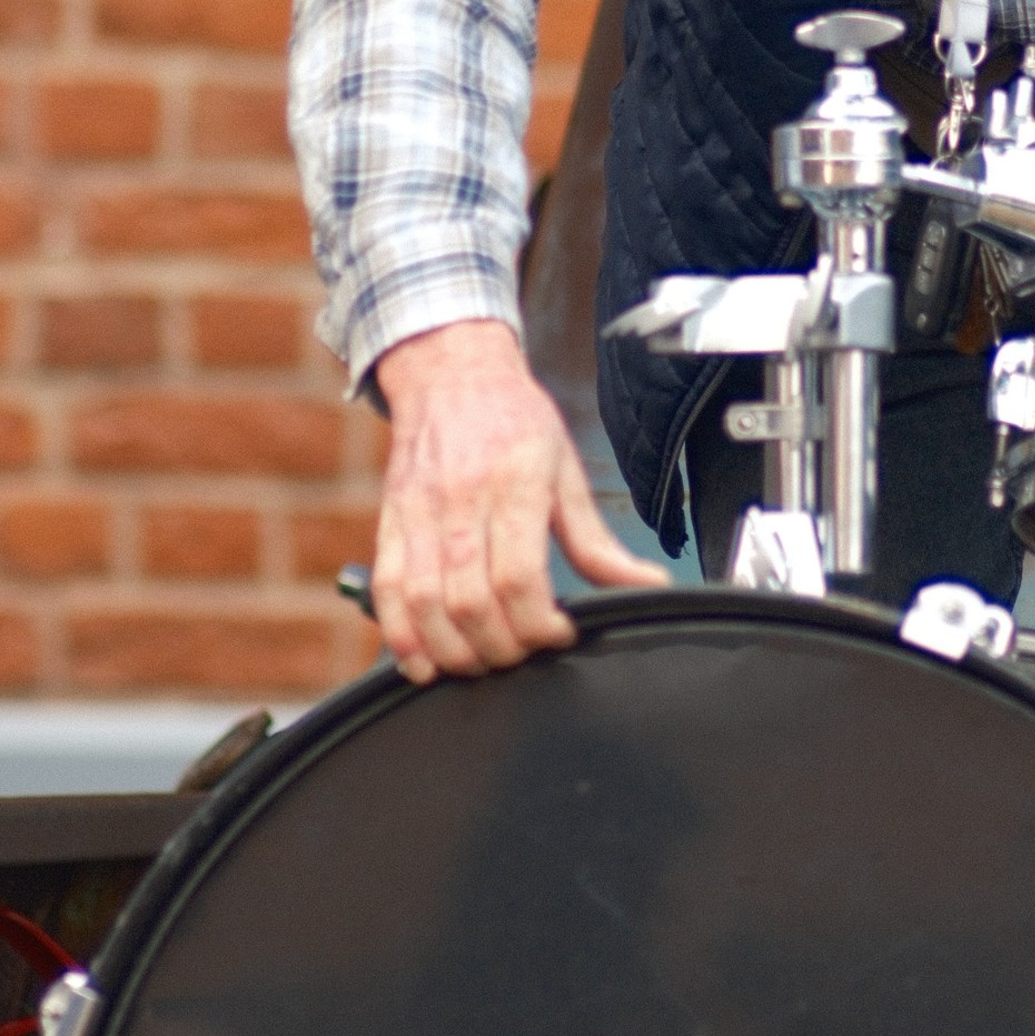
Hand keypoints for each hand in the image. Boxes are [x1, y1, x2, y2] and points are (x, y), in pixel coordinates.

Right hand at [370, 319, 667, 683]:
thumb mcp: (567, 471)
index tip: (560, 634)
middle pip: (471, 600)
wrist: (450, 373)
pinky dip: (401, 637)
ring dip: (453, 652)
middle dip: (501, 647)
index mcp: (515, 481)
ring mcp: (419, 512)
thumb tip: (648, 587)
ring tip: (483, 661)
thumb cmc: (514, 420)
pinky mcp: (390, 522)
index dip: (539, 624)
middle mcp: (462, 498)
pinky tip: (425, 662)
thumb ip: (597, 541)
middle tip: (524, 653)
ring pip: (424, 603)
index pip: (519, 576)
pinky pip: (386, 591)